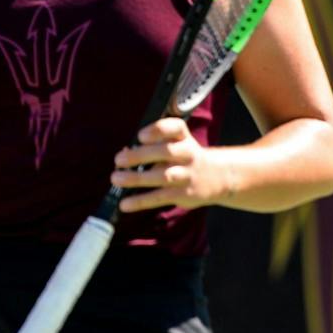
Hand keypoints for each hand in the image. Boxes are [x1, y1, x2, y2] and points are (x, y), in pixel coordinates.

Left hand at [111, 118, 225, 212]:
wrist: (216, 178)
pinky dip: (140, 201)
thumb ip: (151, 147)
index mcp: (184, 138)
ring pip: (163, 176)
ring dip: (137, 178)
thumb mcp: (175, 145)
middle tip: (119, 160)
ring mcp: (186, 175)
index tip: (140, 136)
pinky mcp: (183, 194)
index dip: (157, 130)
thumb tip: (124, 154)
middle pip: (166, 152)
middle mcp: (187, 154)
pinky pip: (159, 197)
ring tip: (116, 179)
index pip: (175, 128)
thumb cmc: (184, 157)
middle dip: (140, 155)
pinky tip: (124, 204)